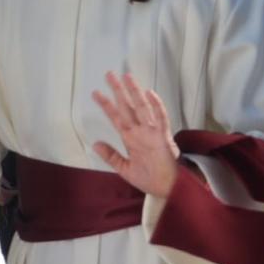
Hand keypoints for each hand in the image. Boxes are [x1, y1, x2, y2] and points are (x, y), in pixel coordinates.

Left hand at [92, 71, 181, 197]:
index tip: (96, 92)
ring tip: (125, 77)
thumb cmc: (149, 179)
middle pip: (127, 107)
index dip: (106, 105)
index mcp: (131, 138)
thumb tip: (95, 143)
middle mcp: (140, 132)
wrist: (167, 188)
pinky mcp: (163, 138)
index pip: (116, 117)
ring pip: (142, 108)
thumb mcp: (124, 169)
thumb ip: (111, 156)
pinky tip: (150, 94)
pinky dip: (156, 106)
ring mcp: (152, 133)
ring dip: (134, 92)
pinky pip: (161, 119)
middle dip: (118, 91)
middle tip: (109, 74)